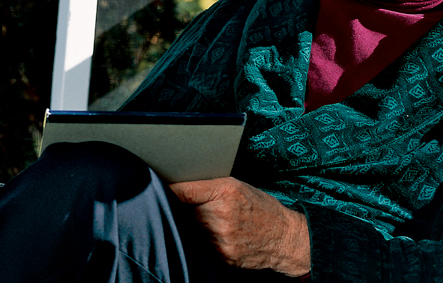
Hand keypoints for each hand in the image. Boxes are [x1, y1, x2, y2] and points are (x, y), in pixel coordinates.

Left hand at [169, 177, 310, 276]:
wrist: (283, 237)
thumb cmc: (261, 208)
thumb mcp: (239, 187)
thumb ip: (212, 187)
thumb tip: (181, 189)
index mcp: (226, 191)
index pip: (186, 191)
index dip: (169, 191)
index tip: (159, 190)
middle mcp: (222, 214)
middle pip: (184, 211)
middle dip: (179, 209)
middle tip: (178, 206)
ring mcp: (221, 237)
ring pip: (189, 229)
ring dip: (188, 225)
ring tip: (200, 221)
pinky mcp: (222, 255)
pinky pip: (200, 245)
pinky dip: (199, 240)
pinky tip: (207, 235)